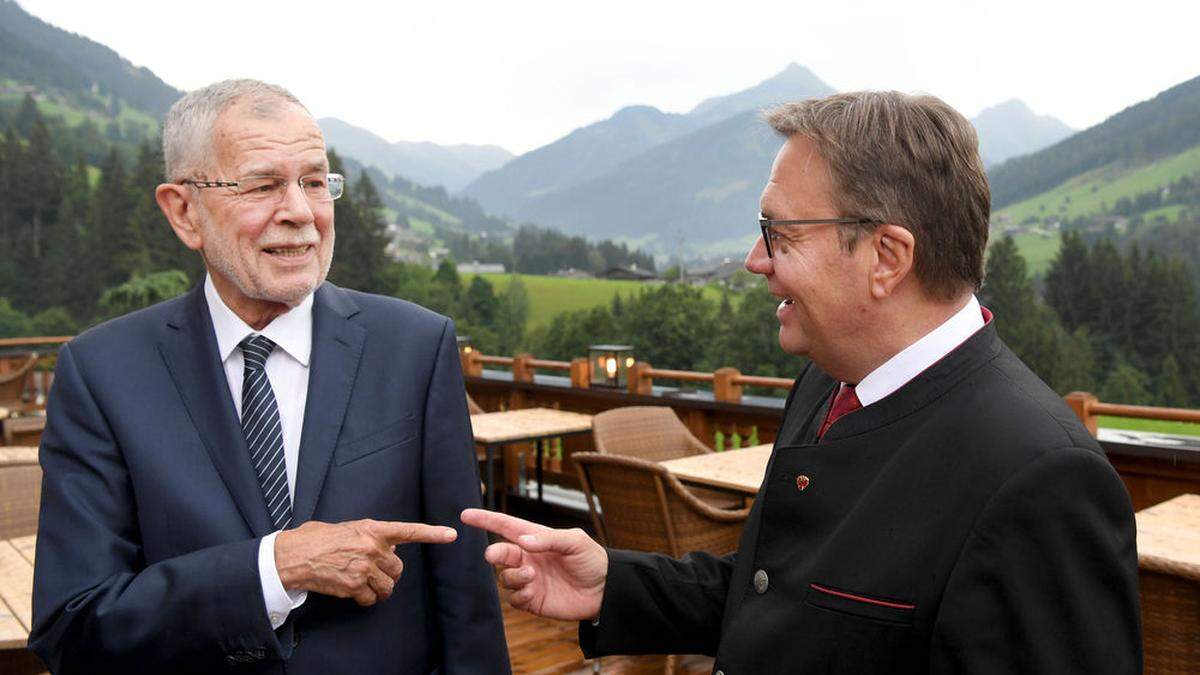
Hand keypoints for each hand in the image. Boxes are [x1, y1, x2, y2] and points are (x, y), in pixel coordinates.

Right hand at [275, 519, 456, 605]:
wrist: (294, 555)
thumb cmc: (318, 539)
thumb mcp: (349, 528)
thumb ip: (372, 535)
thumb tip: (390, 548)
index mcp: (372, 529)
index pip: (408, 531)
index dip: (432, 533)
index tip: (451, 535)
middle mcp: (372, 547)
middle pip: (398, 568)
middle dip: (388, 573)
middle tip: (371, 570)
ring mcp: (364, 567)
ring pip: (387, 586)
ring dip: (378, 588)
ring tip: (362, 582)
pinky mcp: (354, 586)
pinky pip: (371, 599)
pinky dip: (364, 599)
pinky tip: (352, 590)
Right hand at [460, 508, 606, 620]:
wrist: (605, 591)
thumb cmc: (592, 560)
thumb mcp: (575, 542)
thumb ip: (549, 539)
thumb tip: (522, 542)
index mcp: (536, 539)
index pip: (505, 526)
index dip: (485, 520)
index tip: (465, 515)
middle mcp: (529, 558)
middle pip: (501, 553)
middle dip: (494, 553)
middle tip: (493, 556)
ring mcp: (530, 579)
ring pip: (505, 578)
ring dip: (513, 576)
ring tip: (532, 576)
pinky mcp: (533, 600)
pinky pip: (514, 599)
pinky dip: (518, 595)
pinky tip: (533, 591)